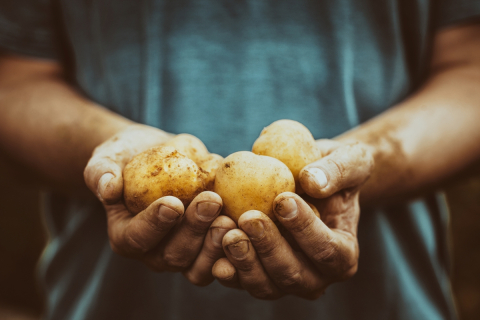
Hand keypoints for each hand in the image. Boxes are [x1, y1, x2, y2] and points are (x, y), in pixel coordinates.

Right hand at [84, 124, 235, 285]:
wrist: (155, 154)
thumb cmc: (127, 156)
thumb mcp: (107, 157)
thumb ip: (101, 172)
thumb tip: (107, 187)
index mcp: (126, 234)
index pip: (138, 237)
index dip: (155, 224)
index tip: (172, 203)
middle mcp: (154, 251)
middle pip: (174, 255)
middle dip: (194, 230)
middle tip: (211, 202)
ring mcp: (184, 251)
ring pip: (200, 264)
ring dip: (217, 244)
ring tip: (231, 218)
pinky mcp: (207, 244)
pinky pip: (222, 256)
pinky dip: (235, 245)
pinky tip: (247, 223)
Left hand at [212, 140, 373, 298]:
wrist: (310, 180)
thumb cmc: (333, 170)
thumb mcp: (350, 160)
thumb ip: (338, 170)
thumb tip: (312, 182)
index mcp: (343, 254)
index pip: (327, 250)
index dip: (305, 229)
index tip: (283, 199)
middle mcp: (315, 276)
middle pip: (293, 274)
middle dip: (269, 247)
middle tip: (249, 218)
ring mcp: (284, 280)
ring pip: (264, 284)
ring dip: (244, 260)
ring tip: (228, 231)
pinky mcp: (257, 275)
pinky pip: (240, 279)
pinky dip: (226, 265)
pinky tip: (213, 242)